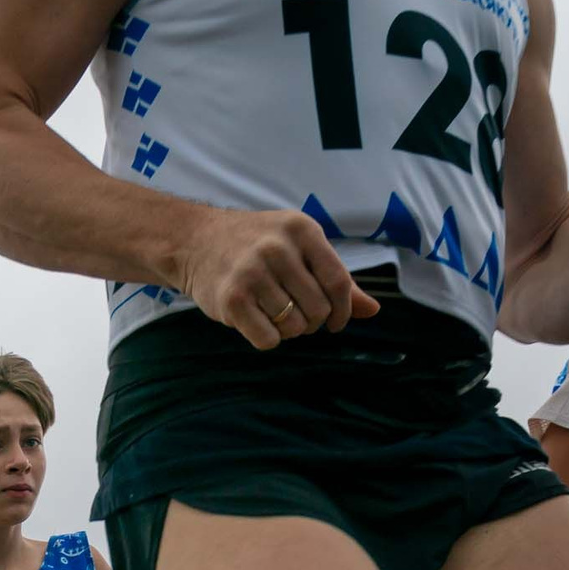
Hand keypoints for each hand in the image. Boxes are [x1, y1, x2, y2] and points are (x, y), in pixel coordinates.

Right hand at [172, 207, 380, 350]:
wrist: (195, 240)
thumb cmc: (255, 245)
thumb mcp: (298, 247)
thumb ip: (334, 277)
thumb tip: (374, 310)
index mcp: (301, 230)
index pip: (339, 282)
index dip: (343, 310)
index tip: (336, 322)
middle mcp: (277, 248)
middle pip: (318, 310)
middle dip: (312, 322)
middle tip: (297, 315)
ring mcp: (252, 273)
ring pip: (294, 328)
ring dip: (289, 330)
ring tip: (274, 314)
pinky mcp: (232, 299)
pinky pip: (268, 340)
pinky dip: (267, 338)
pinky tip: (257, 321)